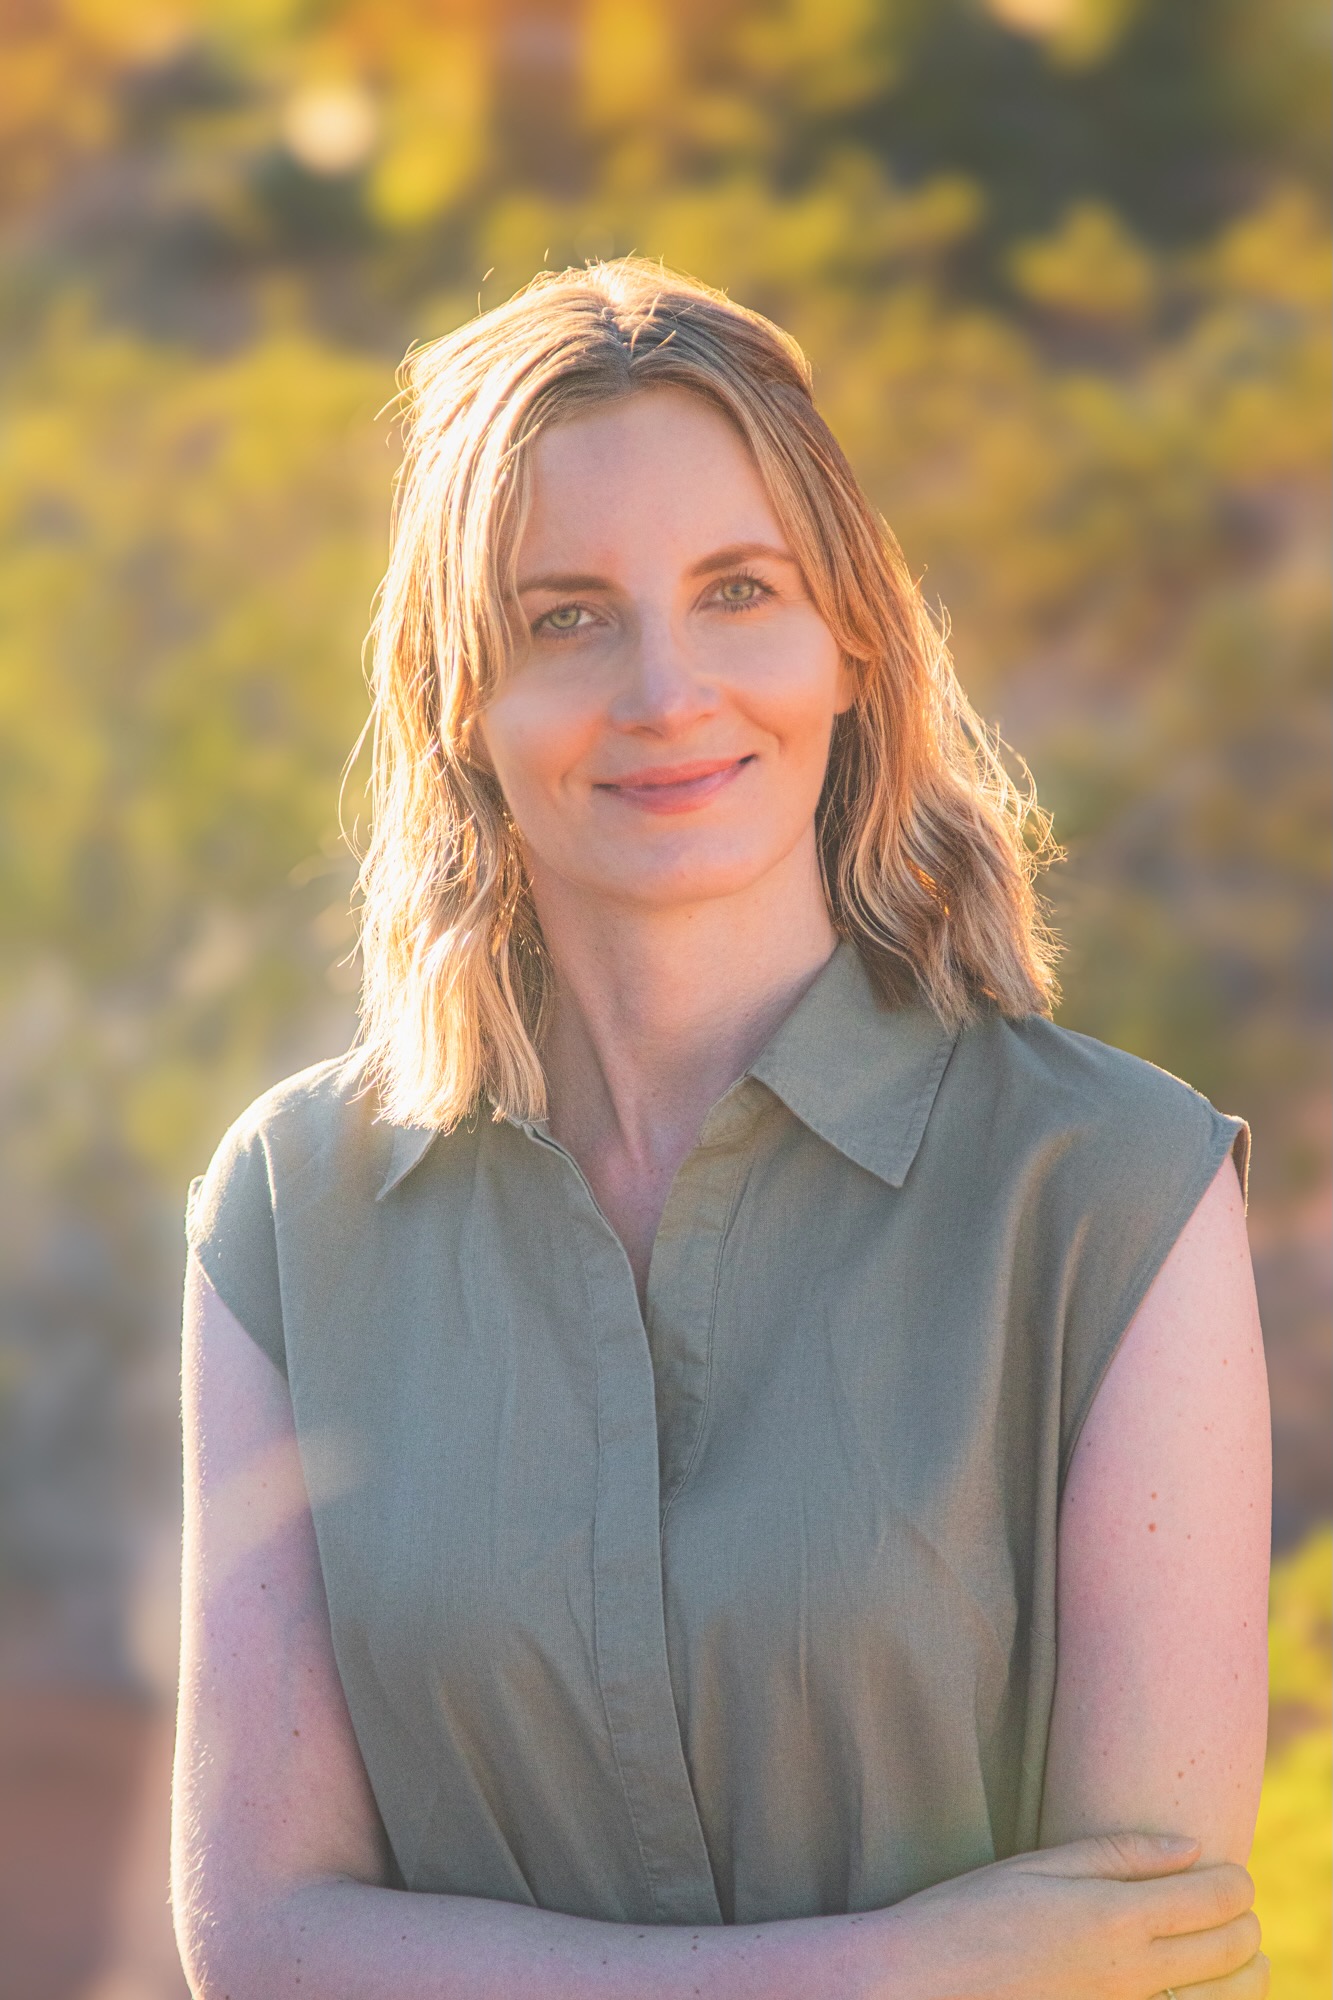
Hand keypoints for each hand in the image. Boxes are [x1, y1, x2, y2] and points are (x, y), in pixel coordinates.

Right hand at [872, 1832, 1266, 1999]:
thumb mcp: (1040, 1867)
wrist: (924, 1986)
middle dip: (1245, 1925)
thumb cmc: (971, 1915)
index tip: (1232, 1874)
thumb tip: (1188, 1847)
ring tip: (1239, 1957)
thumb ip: (1117, 1855)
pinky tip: (1196, 1992)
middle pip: (1228, 1950)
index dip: (1235, 1883)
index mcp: (1115, 1916)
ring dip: (1242, 1975)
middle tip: (1236, 1909)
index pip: (1213, 1898)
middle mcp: (1131, 1972)